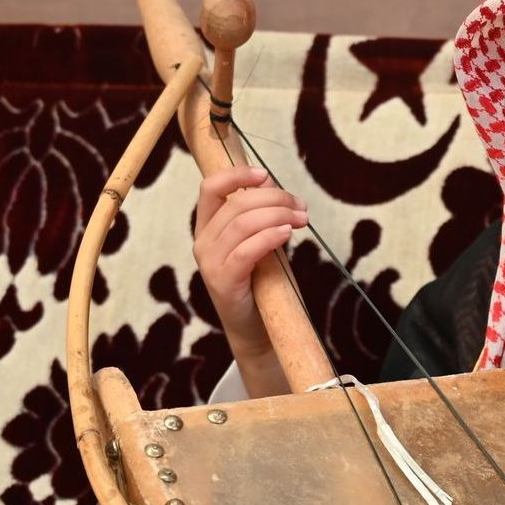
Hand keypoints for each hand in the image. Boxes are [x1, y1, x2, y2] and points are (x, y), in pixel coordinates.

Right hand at [192, 165, 308, 352]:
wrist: (256, 329)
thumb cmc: (261, 283)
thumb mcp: (261, 243)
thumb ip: (261, 217)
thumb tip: (273, 187)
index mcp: (208, 227)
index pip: (211, 188)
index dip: (237, 175)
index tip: (266, 175)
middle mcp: (203, 242)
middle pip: (236, 204)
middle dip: (274, 199)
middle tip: (301, 206)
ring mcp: (210, 263)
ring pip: (242, 224)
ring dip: (277, 215)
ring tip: (301, 219)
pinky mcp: (223, 281)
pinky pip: (245, 251)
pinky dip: (268, 237)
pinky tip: (286, 233)